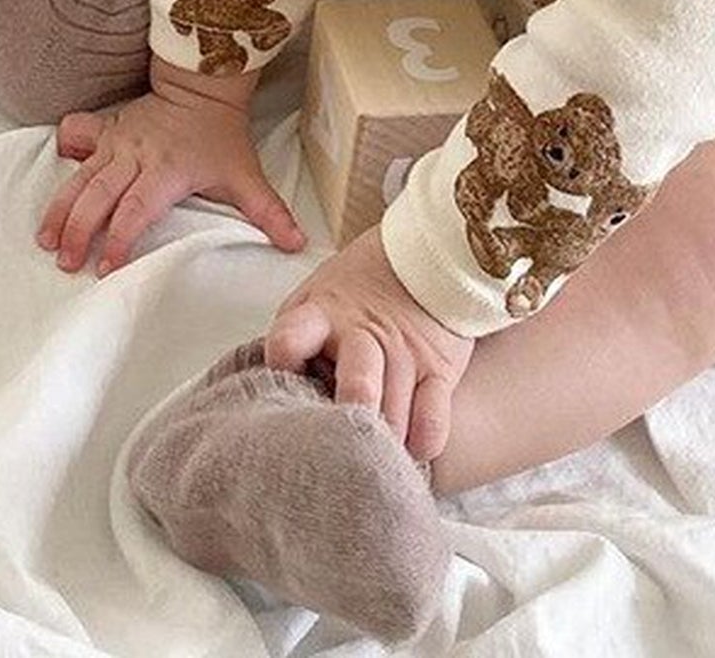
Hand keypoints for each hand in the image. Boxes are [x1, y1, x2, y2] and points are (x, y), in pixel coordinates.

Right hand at [38, 77, 305, 277]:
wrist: (203, 84)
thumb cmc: (220, 134)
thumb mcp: (246, 175)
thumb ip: (268, 212)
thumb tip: (296, 244)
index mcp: (167, 171)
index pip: (138, 209)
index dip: (120, 239)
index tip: (106, 267)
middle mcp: (136, 155)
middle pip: (99, 196)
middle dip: (79, 230)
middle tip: (65, 262)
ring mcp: (117, 141)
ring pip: (81, 176)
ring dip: (61, 208)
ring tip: (45, 238)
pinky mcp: (106, 129)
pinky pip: (77, 134)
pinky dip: (63, 151)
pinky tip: (53, 173)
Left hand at [263, 222, 474, 462]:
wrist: (426, 255)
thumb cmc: (357, 288)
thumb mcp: (315, 296)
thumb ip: (296, 339)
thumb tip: (275, 397)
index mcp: (320, 314)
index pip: (288, 341)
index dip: (281, 370)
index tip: (281, 394)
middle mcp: (362, 334)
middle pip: (357, 386)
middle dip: (347, 426)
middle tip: (336, 453)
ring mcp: (404, 353)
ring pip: (393, 418)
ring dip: (380, 447)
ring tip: (366, 460)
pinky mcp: (439, 369)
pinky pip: (432, 425)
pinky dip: (419, 447)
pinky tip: (405, 450)